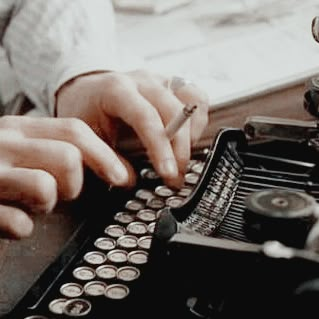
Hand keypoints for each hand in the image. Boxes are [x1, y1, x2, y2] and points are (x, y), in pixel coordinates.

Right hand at [0, 115, 134, 237]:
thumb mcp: (29, 153)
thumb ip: (66, 154)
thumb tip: (123, 172)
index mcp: (20, 130)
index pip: (74, 131)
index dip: (105, 156)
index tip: (124, 178)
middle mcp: (3, 144)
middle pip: (68, 157)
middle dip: (74, 183)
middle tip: (60, 193)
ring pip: (45, 186)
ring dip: (48, 202)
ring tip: (32, 205)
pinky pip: (16, 222)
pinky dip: (21, 227)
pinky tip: (14, 223)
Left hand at [56, 70, 208, 186]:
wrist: (87, 91)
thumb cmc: (85, 112)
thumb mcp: (85, 137)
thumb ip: (106, 158)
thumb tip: (131, 181)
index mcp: (116, 89)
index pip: (146, 117)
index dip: (161, 148)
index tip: (169, 174)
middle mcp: (142, 81)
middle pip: (175, 110)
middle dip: (180, 148)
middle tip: (175, 176)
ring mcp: (160, 80)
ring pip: (193, 101)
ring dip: (191, 134)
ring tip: (180, 157)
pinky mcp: (171, 85)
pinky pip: (197, 99)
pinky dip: (197, 121)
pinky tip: (185, 139)